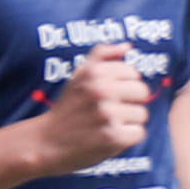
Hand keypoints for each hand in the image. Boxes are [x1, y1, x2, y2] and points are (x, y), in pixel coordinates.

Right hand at [31, 45, 154, 172]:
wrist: (47, 142)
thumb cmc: (68, 108)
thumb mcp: (79, 75)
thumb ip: (102, 56)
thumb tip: (127, 46)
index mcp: (94, 72)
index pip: (133, 74)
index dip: (124, 86)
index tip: (109, 95)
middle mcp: (101, 90)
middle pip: (142, 92)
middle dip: (130, 103)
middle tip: (109, 111)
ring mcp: (108, 114)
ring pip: (142, 114)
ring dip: (128, 122)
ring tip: (106, 125)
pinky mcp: (113, 137)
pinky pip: (138, 133)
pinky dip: (127, 138)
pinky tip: (109, 137)